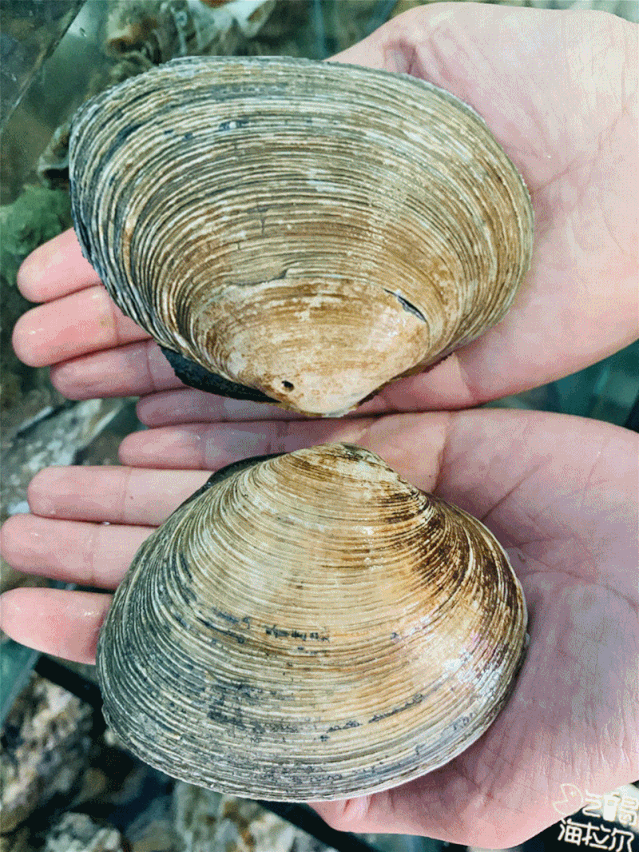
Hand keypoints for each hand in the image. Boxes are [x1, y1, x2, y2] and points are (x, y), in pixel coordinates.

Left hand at [2, 409, 636, 845]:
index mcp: (364, 660)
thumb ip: (427, 794)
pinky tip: (156, 428)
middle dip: (105, 549)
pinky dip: (231, 429)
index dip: (110, 630)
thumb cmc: (624, 701)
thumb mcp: (519, 778)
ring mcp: (387, 508)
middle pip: (204, 561)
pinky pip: (310, 431)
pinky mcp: (427, 444)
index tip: (26, 613)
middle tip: (17, 533)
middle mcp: (359, 581)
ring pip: (239, 490)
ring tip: (59, 482)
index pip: (208, 648)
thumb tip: (329, 800)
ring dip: (146, 486)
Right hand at [11, 4, 637, 423]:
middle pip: (211, 317)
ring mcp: (376, 338)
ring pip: (246, 376)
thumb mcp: (411, 54)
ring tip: (69, 392)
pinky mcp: (424, 386)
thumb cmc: (545, 78)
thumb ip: (320, 105)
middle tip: (35, 352)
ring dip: (156, 384)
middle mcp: (342, 280)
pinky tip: (166, 432)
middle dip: (116, 331)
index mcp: (331, 205)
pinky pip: (316, 418)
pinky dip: (240, 430)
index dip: (122, 255)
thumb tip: (228, 139)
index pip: (204, 239)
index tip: (46, 272)